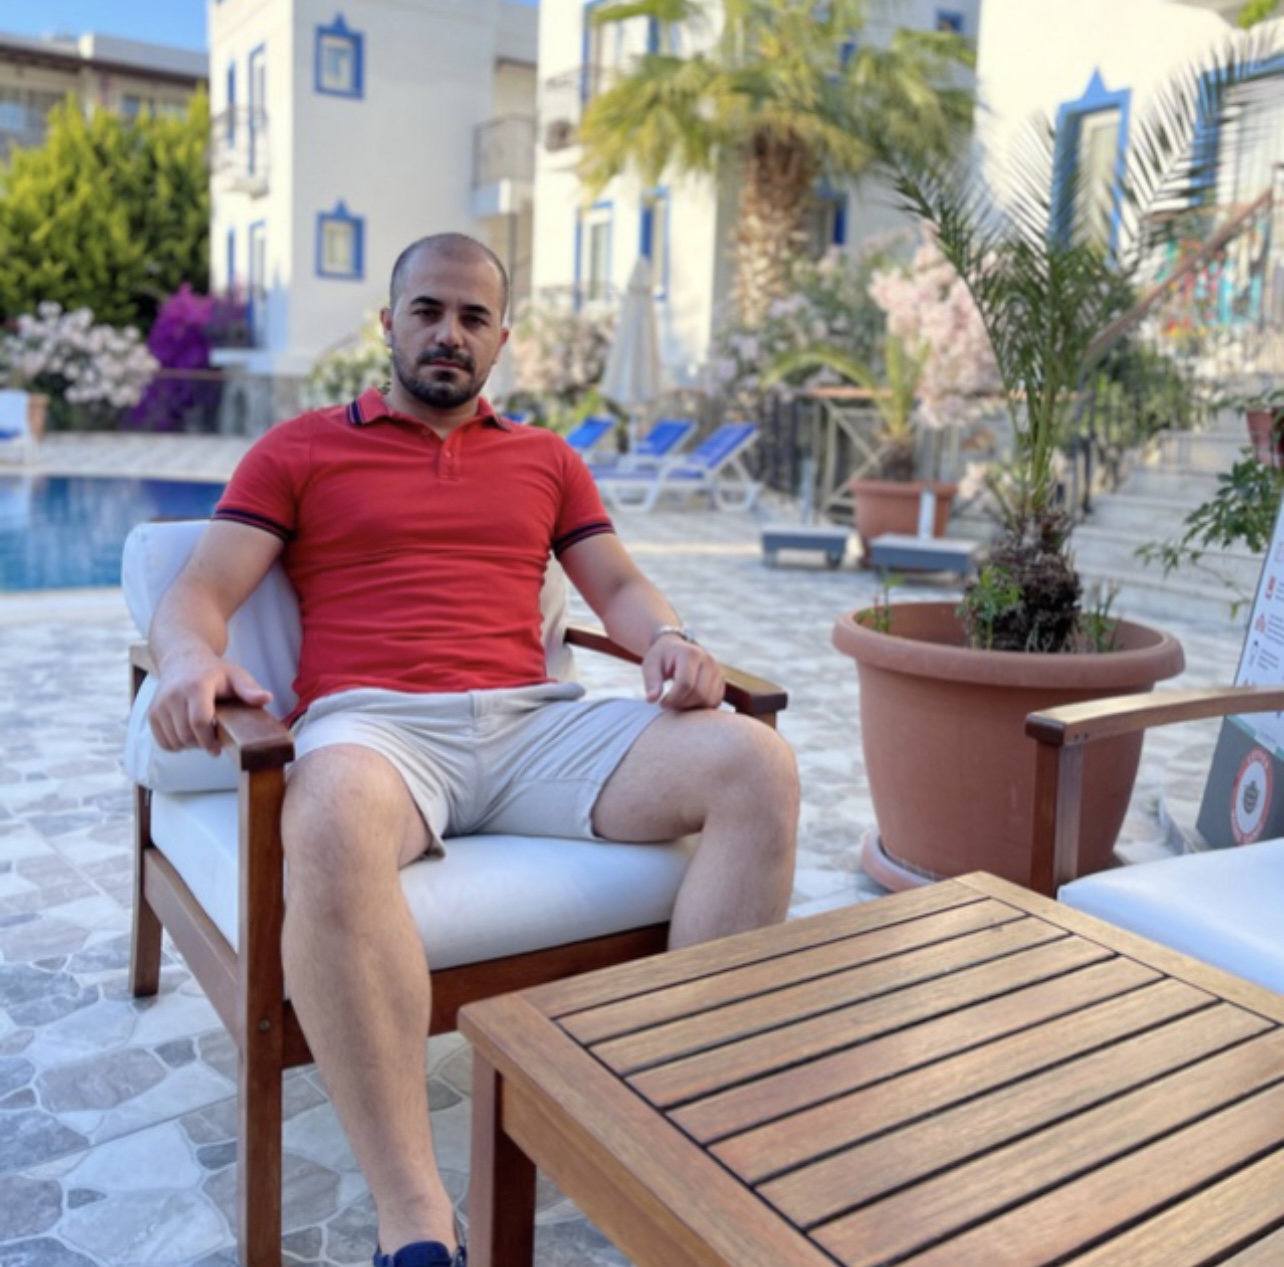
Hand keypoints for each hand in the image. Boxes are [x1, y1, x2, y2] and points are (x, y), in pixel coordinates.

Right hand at [148, 652, 272, 755]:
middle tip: (215, 742)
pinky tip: (189, 736)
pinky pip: (163, 741)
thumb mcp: (236, 676)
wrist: (182, 659)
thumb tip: (267, 699)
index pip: (199, 721)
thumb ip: (249, 689)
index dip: (209, 740)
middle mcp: (174, 695)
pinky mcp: (152, 713)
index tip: (219, 748)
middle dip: (202, 744)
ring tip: (203, 737)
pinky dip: (177, 745)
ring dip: (190, 745)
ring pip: (175, 741)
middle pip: (187, 734)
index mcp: (196, 686)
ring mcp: (160, 705)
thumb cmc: (213, 671)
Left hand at [642, 634, 724, 710]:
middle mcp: (708, 661)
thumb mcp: (650, 666)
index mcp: (690, 654)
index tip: (662, 703)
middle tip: (669, 704)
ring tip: (678, 702)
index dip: (673, 699)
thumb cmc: (661, 658)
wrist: (675, 648)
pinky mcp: (721, 681)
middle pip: (699, 694)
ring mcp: (717, 671)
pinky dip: (701, 707)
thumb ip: (652, 682)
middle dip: (682, 704)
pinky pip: (715, 701)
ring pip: (709, 700)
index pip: (686, 683)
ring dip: (692, 707)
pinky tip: (688, 702)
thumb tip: (651, 699)